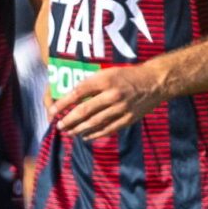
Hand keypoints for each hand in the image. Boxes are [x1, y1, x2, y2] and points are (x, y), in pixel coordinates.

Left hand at [50, 62, 165, 139]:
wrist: (155, 81)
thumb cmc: (128, 75)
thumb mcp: (108, 72)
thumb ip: (92, 83)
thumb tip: (71, 96)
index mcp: (105, 79)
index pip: (78, 93)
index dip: (62, 104)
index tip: (52, 111)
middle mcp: (112, 94)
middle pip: (84, 111)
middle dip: (68, 120)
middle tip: (59, 125)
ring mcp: (120, 108)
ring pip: (94, 123)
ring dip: (78, 129)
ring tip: (69, 132)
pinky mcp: (128, 119)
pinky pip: (107, 129)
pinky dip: (94, 134)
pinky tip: (85, 136)